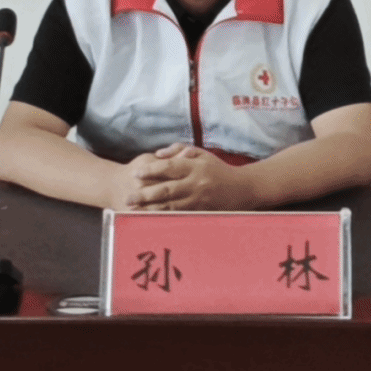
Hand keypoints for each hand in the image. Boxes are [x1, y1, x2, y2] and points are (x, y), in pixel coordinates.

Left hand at [113, 145, 252, 210]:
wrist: (242, 189)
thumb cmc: (218, 169)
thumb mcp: (202, 153)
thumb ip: (179, 150)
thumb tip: (157, 154)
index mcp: (195, 167)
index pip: (169, 167)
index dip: (151, 170)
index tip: (136, 173)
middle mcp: (196, 184)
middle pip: (167, 189)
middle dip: (145, 194)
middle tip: (128, 198)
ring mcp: (199, 201)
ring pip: (171, 206)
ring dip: (151, 209)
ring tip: (134, 211)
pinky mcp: (201, 213)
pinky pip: (179, 216)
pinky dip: (164, 218)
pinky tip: (152, 219)